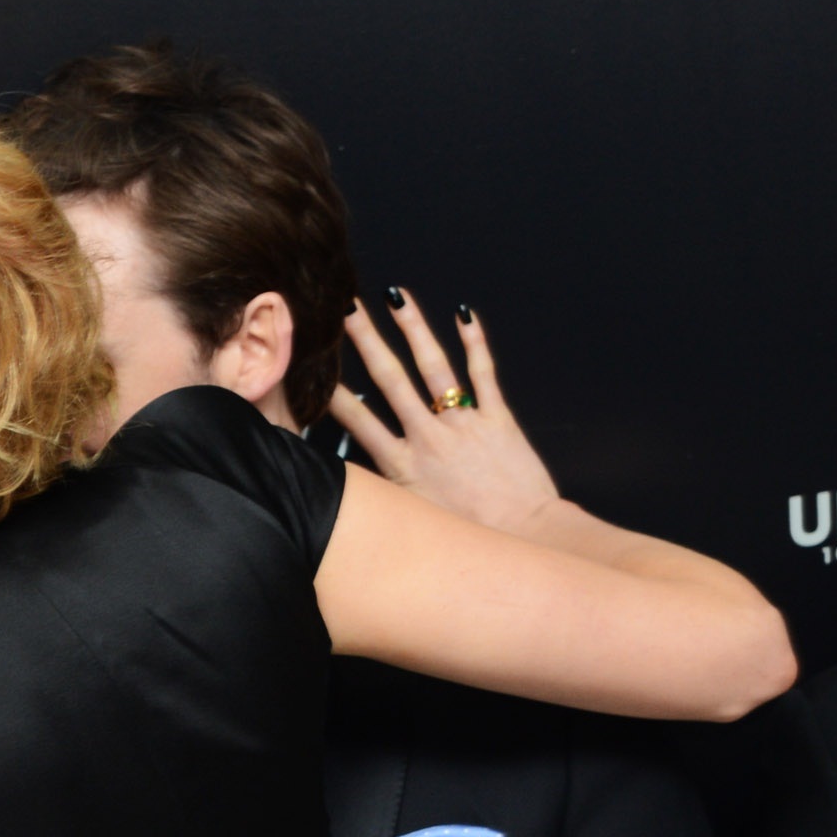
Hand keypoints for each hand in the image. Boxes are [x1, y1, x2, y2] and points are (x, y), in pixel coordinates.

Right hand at [327, 291, 562, 538]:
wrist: (524, 535)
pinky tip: (464, 316)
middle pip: (390, 379)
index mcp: (402, 466)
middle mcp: (428, 437)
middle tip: (348, 310)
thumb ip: (383, 499)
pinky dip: (475, 343)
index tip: (313, 365)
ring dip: (414, 329)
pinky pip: (484, 374)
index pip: (357, 420)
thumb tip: (350, 491)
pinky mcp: (498, 419)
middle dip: (366, 340)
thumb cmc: (468, 538)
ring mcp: (464, 424)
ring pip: (434, 367)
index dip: (333, 390)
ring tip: (397, 298)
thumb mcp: (411, 523)